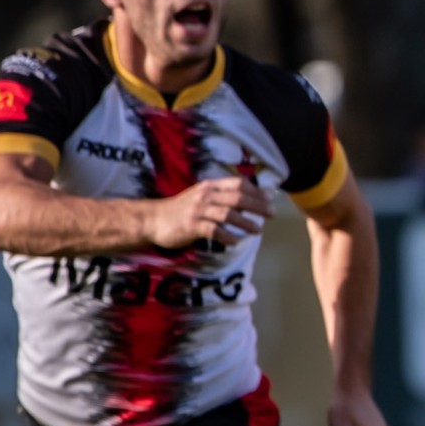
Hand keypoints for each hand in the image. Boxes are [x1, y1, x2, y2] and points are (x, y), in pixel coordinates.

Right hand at [149, 177, 271, 249]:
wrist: (153, 219)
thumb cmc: (183, 209)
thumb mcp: (203, 197)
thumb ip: (225, 196)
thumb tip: (254, 199)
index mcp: (210, 186)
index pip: (239, 183)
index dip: (256, 191)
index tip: (269, 200)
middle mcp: (205, 196)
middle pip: (238, 197)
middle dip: (258, 206)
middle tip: (272, 214)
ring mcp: (198, 211)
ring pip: (228, 214)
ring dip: (246, 222)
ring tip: (257, 230)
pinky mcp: (191, 226)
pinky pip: (213, 230)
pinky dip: (227, 236)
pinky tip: (235, 242)